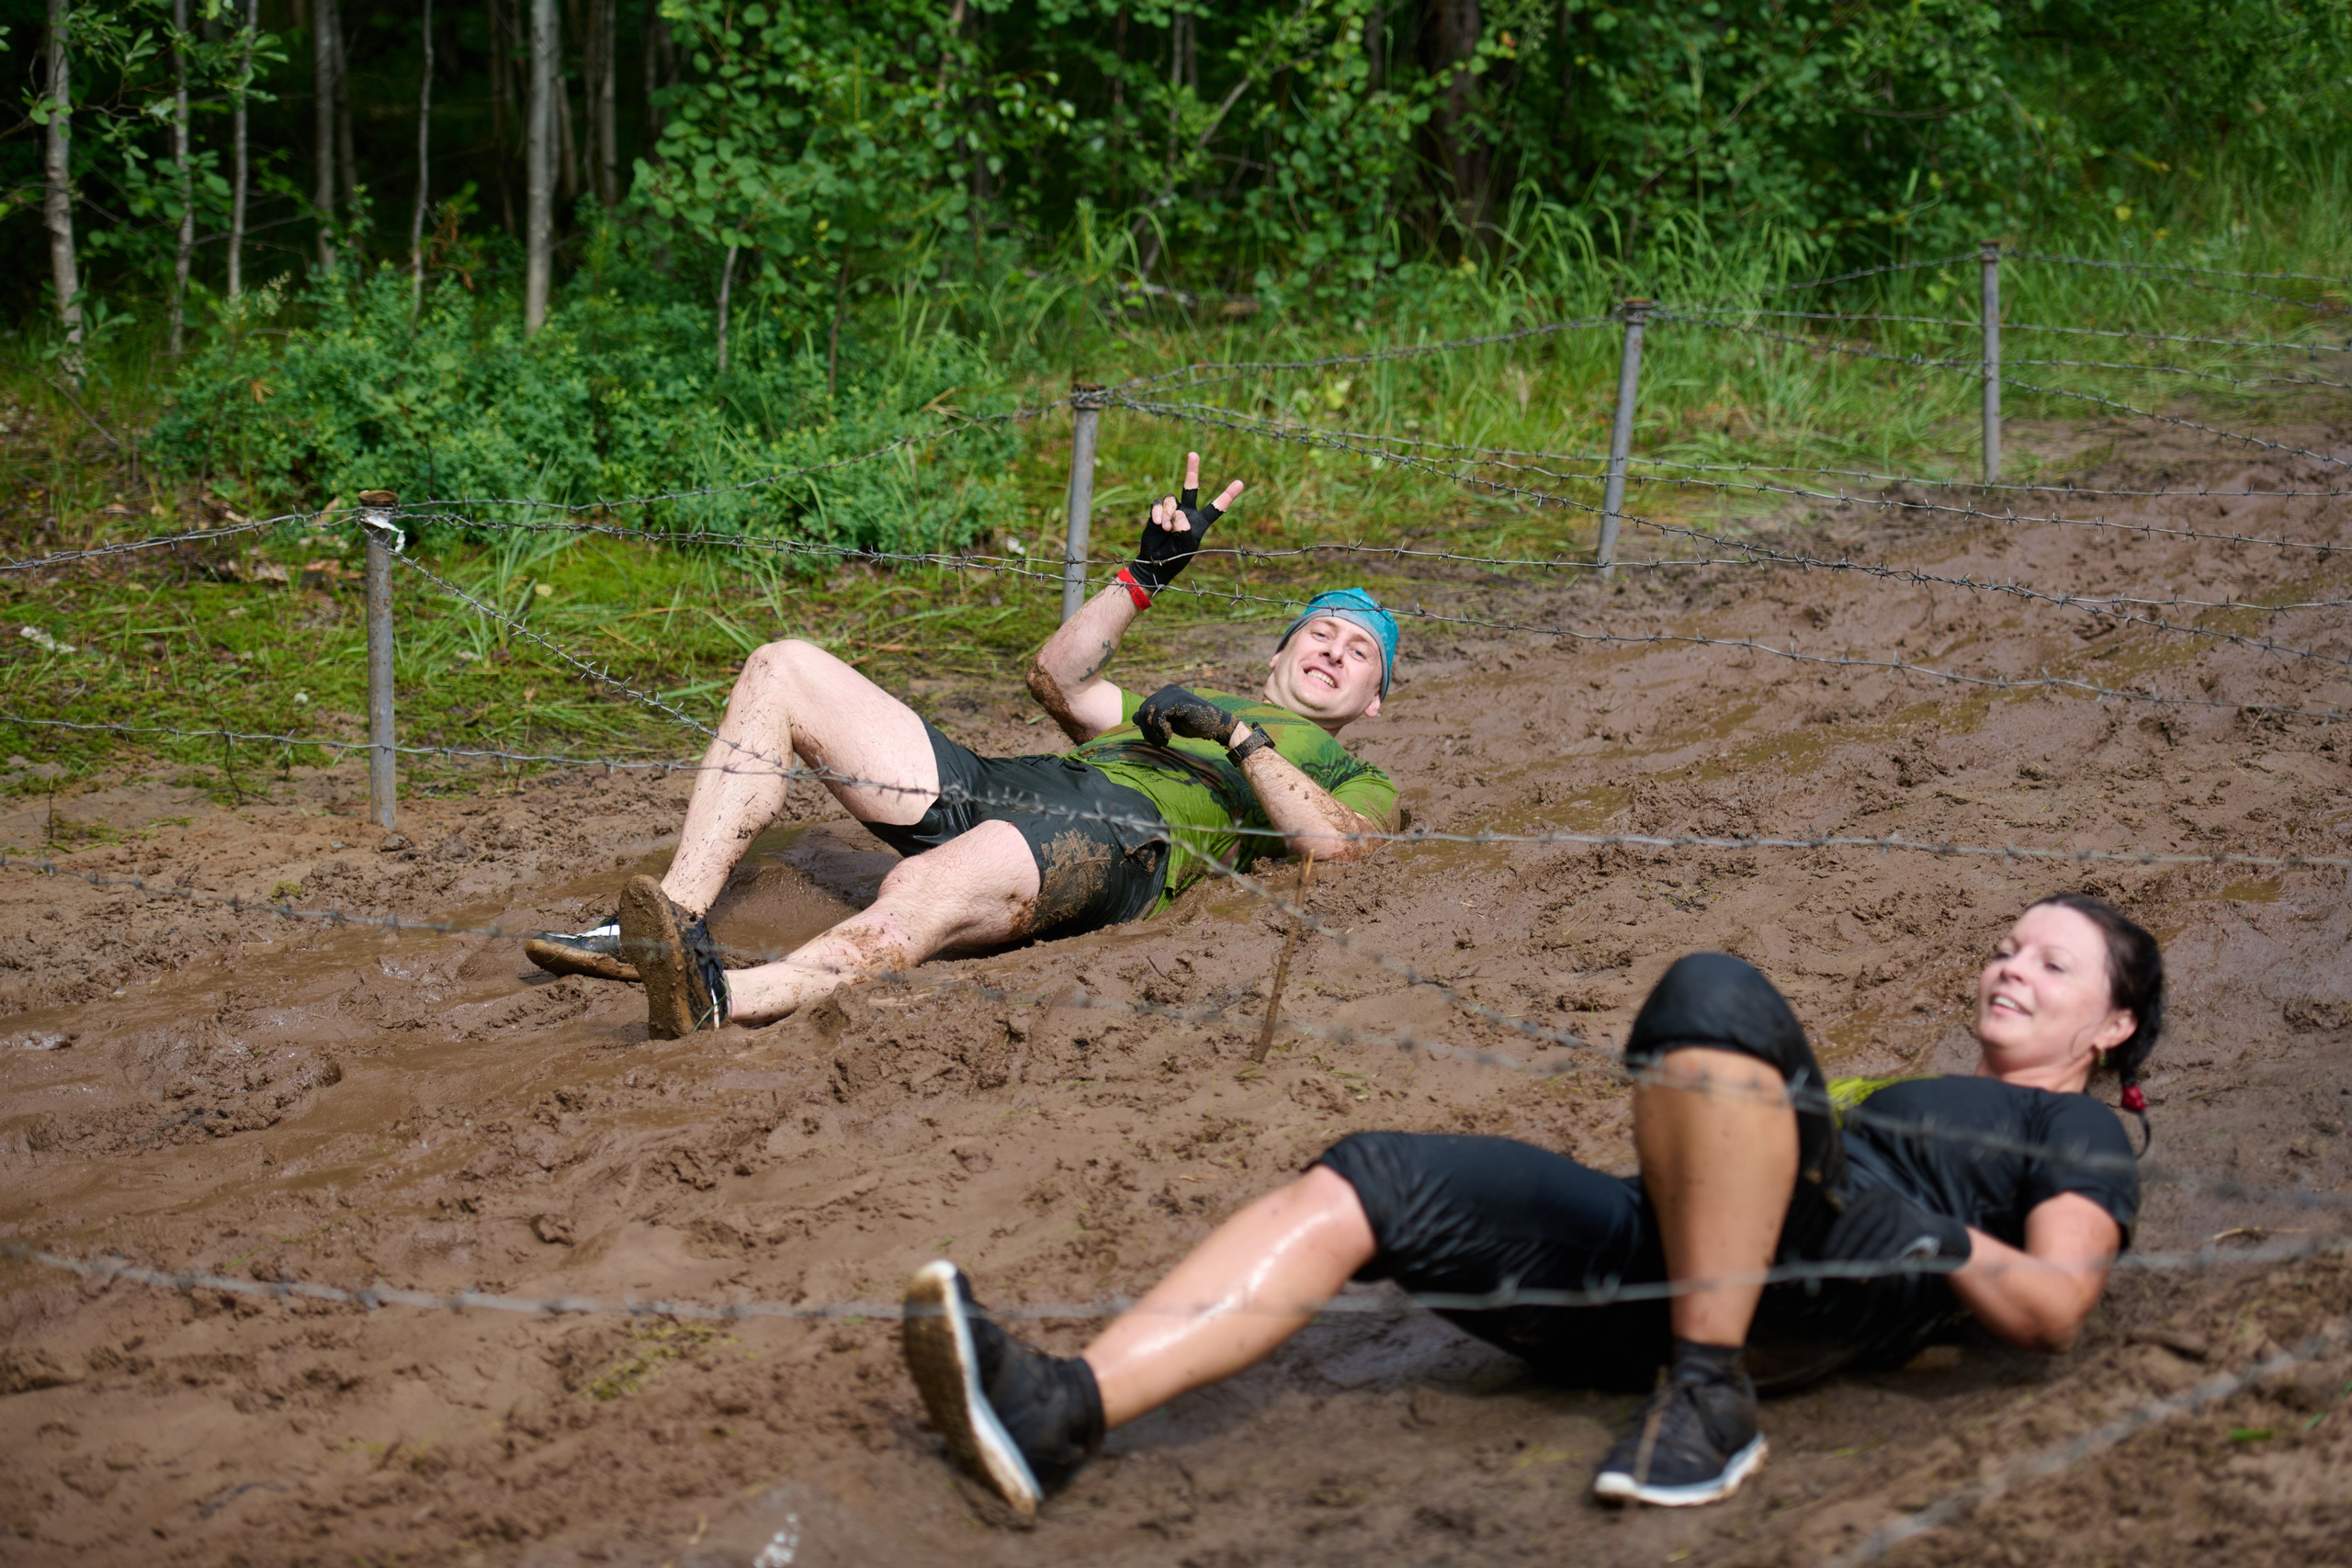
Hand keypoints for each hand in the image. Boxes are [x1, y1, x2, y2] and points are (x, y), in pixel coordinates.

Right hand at [1130, 451, 1244, 593]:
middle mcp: (1186, 512)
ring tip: (1167, 528)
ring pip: (1171, 499)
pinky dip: (1158, 513)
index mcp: (1200, 522)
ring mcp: (1171, 510)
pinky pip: (1158, 504)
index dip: (1227, 496)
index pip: (1216, 508)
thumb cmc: (1175, 557)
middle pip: (1190, 487)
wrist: (1154, 562)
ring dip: (1169, 514)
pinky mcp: (1157, 511)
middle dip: (1192, 470)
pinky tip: (1158, 523)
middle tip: (1193, 454)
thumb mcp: (1186, 547)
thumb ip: (1185, 531)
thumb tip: (1179, 512)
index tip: (1240, 483)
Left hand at [1136, 684, 1236, 747]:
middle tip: (1160, 742)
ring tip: (1164, 740)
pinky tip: (1169, 735)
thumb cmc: (1194, 725)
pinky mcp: (1178, 700)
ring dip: (1153, 732)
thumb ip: (1153, 719)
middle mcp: (1168, 690)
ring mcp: (1173, 693)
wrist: (1216, 726)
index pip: (1143, 709)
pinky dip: (1160, 729)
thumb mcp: (1169, 723)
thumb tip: (1134, 717)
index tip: (1156, 739)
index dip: (1145, 727)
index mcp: (1165, 693)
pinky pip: (1158, 715)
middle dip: (1147, 730)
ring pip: (1148, 713)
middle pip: (1143, 711)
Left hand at [1818, 1183, 1970, 1267]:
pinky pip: (1890, 1246)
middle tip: (1832, 1267)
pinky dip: (1878, 1259)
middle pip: (1859, 1227)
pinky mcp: (1913, 1227)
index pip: (1849, 1217)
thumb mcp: (1882, 1223)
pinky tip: (1869, 1271)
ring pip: (1873, 1238)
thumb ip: (1861, 1231)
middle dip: (1844, 1249)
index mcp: (1875, 1194)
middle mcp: (1887, 1198)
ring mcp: (1901, 1211)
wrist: (1942, 1234)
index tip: (1824, 1254)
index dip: (1835, 1237)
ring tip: (1847, 1274)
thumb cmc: (1903, 1232)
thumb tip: (1833, 1251)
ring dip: (1859, 1258)